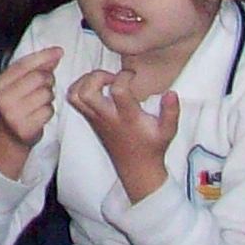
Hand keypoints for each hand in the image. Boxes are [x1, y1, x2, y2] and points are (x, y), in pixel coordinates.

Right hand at [0, 45, 64, 179]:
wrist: (9, 136)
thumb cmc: (17, 105)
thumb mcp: (18, 84)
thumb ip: (35, 67)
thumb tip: (55, 53)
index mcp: (0, 83)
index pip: (24, 64)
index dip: (44, 56)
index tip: (59, 51)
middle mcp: (4, 98)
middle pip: (39, 78)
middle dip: (48, 79)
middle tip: (46, 85)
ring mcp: (14, 114)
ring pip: (46, 94)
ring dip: (49, 96)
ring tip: (41, 101)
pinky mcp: (26, 128)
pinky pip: (49, 111)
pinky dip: (49, 110)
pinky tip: (41, 113)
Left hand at [66, 68, 179, 203]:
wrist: (136, 168)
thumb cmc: (152, 146)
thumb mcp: (168, 130)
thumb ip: (171, 111)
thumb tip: (171, 92)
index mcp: (127, 118)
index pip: (117, 91)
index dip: (124, 76)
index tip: (132, 76)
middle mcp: (107, 117)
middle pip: (87, 92)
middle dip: (98, 76)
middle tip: (113, 77)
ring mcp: (95, 119)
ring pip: (75, 95)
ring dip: (85, 80)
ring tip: (103, 80)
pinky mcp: (89, 119)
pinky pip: (73, 100)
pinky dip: (78, 87)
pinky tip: (96, 87)